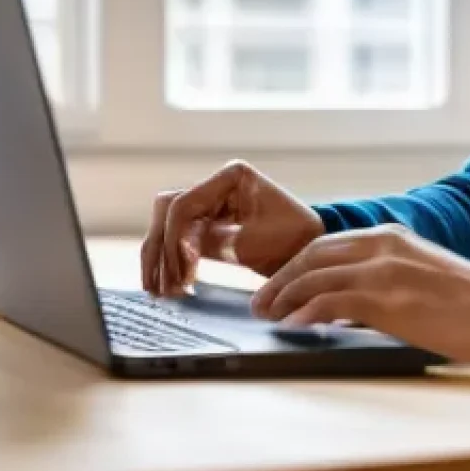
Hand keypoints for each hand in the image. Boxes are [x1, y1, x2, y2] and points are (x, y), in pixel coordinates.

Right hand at [140, 160, 323, 296]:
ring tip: (161, 293)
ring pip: (168, 226)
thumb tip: (174, 249)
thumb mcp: (253, 242)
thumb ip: (212, 242)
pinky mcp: (209, 225)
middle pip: (168, 212)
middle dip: (162, 250)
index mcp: (231, 177)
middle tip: (164, 287)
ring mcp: (211, 204)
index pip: (184, 204)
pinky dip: (170, 263)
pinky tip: (168, 288)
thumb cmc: (292, 239)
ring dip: (160, 259)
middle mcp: (217, 185)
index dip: (175, 239)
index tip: (181, 272)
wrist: (309, 250)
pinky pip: (178, 240)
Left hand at [249, 224, 469, 363]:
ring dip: (285, 297)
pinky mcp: (385, 297)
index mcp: (393, 236)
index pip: (329, 244)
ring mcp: (383, 268)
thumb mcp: (422, 277)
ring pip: (315, 275)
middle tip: (262, 303)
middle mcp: (383, 245)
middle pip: (313, 255)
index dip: (297, 265)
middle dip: (282, 278)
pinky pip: (330, 300)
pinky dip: (306, 312)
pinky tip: (295, 327)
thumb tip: (350, 308)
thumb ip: (387, 281)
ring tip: (269, 317)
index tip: (278, 285)